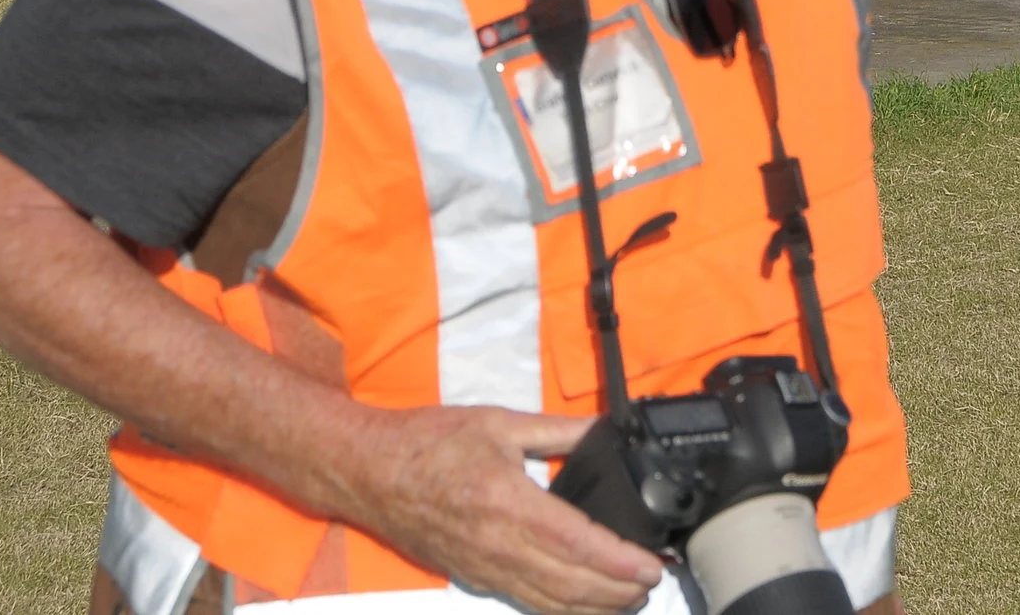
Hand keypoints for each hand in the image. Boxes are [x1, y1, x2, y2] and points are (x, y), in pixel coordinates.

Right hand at [324, 405, 662, 614]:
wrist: (367, 471)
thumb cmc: (429, 442)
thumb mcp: (499, 423)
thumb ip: (558, 431)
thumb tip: (604, 430)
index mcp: (508, 502)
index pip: (576, 542)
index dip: (618, 561)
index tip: (651, 564)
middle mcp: (497, 544)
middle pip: (569, 582)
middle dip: (617, 591)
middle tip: (652, 583)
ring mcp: (483, 566)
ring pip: (548, 600)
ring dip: (593, 607)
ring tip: (628, 601)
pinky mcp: (472, 575)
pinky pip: (524, 599)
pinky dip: (559, 608)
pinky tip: (581, 606)